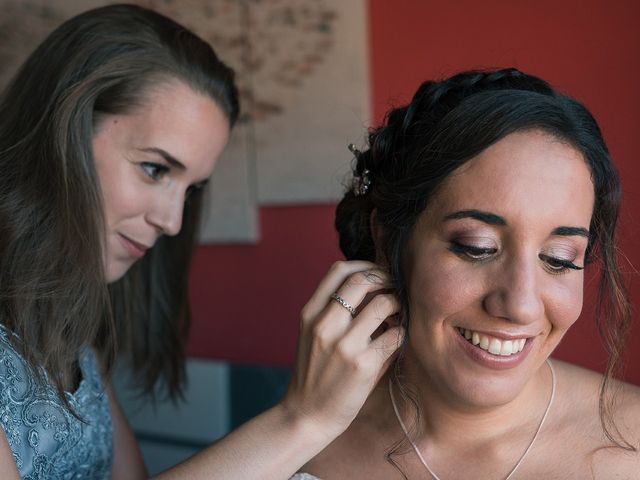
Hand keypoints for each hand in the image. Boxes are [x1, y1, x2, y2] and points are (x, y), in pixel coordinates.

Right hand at [281, 260, 403, 439]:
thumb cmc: (315, 373)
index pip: (338, 270)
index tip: (378, 274)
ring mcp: (344, 344)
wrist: (306, 415)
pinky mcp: (364, 364)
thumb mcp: (312, 334)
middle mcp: (324, 324)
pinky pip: (395, 334)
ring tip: (397, 314)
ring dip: (398, 304)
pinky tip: (395, 339)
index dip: (365, 266)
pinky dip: (400, 332)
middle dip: (385, 278)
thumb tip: (372, 285)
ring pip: (383, 303)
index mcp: (310, 313)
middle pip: (361, 280)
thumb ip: (333, 310)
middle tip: (395, 288)